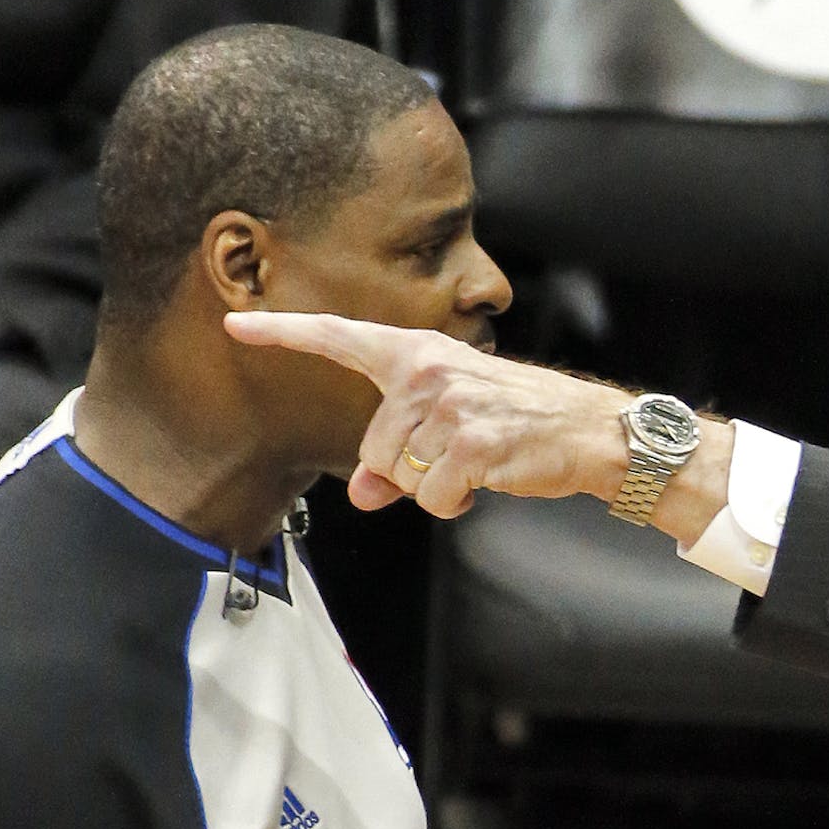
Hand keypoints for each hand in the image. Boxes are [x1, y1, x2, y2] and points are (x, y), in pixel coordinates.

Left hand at [223, 312, 731, 540]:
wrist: (591, 430)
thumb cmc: (523, 423)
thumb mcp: (454, 424)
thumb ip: (398, 455)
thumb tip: (364, 495)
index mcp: (420, 354)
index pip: (342, 337)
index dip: (284, 334)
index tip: (236, 325)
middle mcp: (429, 372)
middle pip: (373, 449)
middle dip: (409, 471)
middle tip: (459, 457)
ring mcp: (450, 406)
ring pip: (400, 477)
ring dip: (435, 488)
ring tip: (479, 464)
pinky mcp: (470, 444)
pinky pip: (432, 497)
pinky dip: (456, 502)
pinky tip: (488, 480)